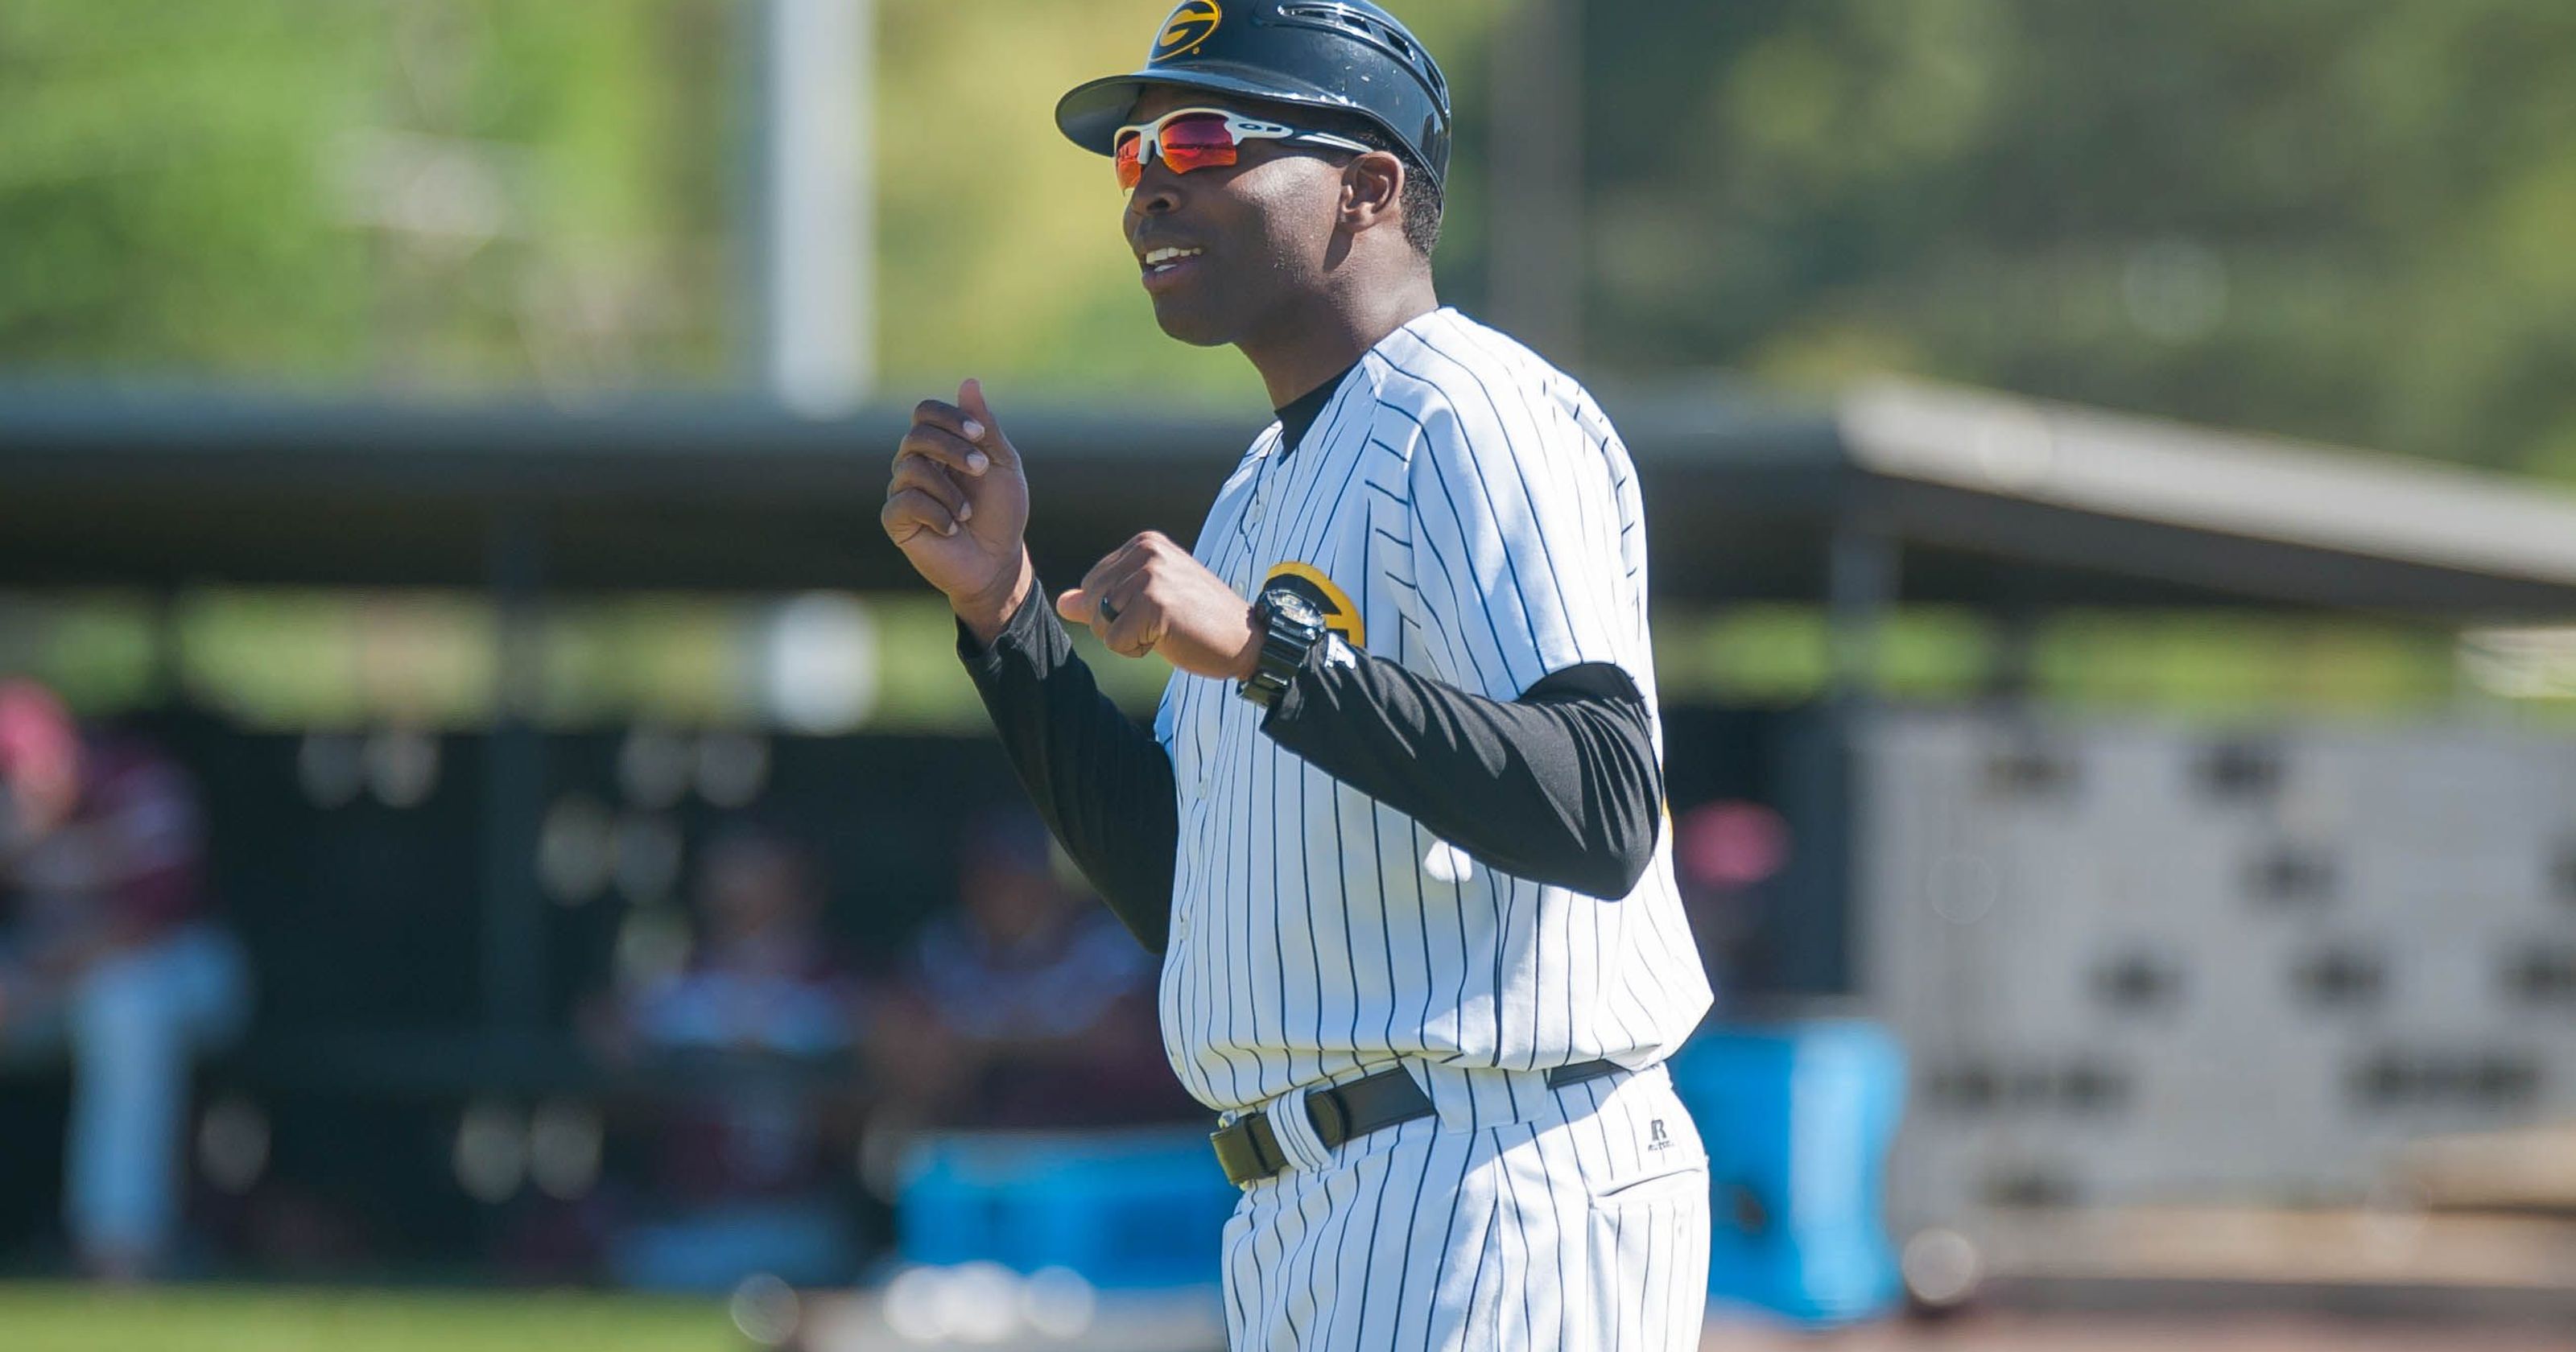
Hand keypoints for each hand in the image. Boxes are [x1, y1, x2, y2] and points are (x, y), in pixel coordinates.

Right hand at [883, 379, 1033, 635]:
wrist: (998, 562)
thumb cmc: (1002, 513)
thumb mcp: (1001, 465)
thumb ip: (985, 427)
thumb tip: (969, 382)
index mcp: (940, 445)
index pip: (925, 412)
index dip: (949, 416)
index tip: (979, 435)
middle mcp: (915, 463)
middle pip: (916, 435)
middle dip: (953, 448)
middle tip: (981, 469)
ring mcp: (903, 490)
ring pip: (911, 468)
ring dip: (949, 489)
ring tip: (968, 512)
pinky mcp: (896, 519)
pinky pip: (904, 501)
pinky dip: (935, 513)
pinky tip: (952, 528)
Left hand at [1055, 532, 1261, 680]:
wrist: (1246, 640)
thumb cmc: (1199, 622)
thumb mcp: (1148, 601)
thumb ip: (1105, 597)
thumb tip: (1063, 602)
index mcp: (1145, 543)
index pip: (1092, 583)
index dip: (1116, 611)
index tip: (1158, 611)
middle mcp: (1146, 551)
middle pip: (1092, 601)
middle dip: (1117, 625)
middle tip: (1161, 624)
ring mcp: (1151, 575)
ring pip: (1100, 622)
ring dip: (1128, 639)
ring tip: (1166, 631)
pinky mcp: (1155, 603)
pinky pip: (1114, 641)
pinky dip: (1136, 651)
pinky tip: (1168, 640)